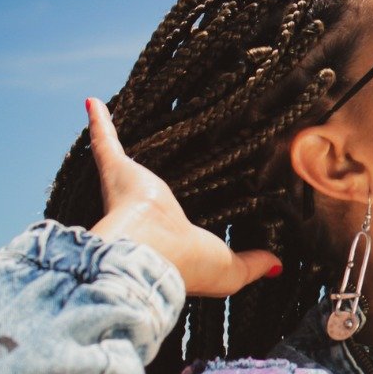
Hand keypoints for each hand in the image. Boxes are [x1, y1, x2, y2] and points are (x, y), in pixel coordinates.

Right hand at [85, 97, 281, 296]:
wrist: (149, 254)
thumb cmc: (187, 264)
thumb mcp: (231, 269)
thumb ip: (254, 264)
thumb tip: (277, 267)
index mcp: (177, 235)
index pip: (189, 218)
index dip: (198, 209)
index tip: (213, 193)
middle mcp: (151, 212)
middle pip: (160, 185)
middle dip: (160, 170)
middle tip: (180, 145)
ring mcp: (132, 189)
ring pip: (131, 159)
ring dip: (128, 144)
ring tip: (135, 119)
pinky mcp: (117, 170)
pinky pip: (105, 142)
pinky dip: (100, 123)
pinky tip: (95, 103)